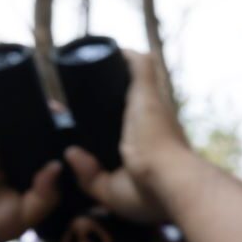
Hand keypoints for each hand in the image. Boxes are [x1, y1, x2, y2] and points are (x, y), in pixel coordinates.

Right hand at [0, 95, 62, 241]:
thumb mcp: (24, 215)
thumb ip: (46, 195)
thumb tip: (57, 166)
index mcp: (13, 167)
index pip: (38, 145)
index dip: (57, 139)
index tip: (79, 136)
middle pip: (26, 123)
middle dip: (48, 117)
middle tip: (68, 118)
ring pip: (4, 106)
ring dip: (25, 100)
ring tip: (50, 106)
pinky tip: (14, 87)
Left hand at [64, 50, 192, 225]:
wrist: (173, 181)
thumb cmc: (151, 193)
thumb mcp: (112, 191)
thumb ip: (88, 177)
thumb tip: (70, 152)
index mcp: (150, 144)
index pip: (125, 125)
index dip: (101, 120)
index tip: (74, 119)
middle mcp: (153, 120)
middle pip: (126, 97)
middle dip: (103, 91)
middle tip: (68, 97)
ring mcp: (152, 102)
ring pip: (132, 75)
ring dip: (113, 68)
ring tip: (83, 65)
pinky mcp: (147, 90)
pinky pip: (137, 62)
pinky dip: (123, 53)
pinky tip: (101, 48)